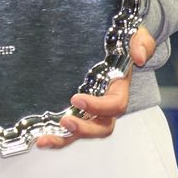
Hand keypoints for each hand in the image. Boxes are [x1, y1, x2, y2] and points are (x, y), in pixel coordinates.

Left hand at [35, 25, 155, 148]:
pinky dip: (55, 135)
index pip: (114, 106)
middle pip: (100, 127)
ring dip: (63, 138)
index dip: (98, 106)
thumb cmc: (126, 43)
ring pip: (82, 131)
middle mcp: (106, 106)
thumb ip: (140, 43)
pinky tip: (37, 138)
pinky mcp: (76, 110)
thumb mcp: (137, 37)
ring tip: (43, 140)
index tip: (77, 98)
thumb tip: (138, 56)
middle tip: (65, 121)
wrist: (115, 45)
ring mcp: (90, 110)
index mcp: (119, 90)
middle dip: (83, 128)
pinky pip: (68, 128)